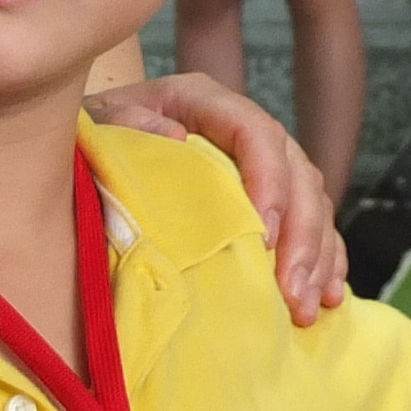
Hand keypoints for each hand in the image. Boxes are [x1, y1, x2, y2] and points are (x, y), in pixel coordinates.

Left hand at [89, 72, 348, 321]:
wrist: (83, 151)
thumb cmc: (86, 142)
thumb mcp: (93, 126)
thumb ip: (126, 124)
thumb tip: (173, 135)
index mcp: (201, 101)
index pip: (256, 132)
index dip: (270, 182)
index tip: (265, 238)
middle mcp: (239, 128)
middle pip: (297, 172)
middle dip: (303, 236)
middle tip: (292, 292)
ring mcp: (258, 164)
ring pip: (313, 202)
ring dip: (316, 257)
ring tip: (306, 309)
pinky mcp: (266, 199)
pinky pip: (312, 226)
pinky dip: (324, 260)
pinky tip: (327, 296)